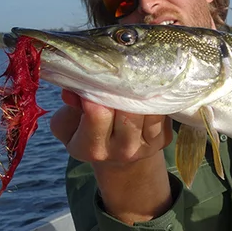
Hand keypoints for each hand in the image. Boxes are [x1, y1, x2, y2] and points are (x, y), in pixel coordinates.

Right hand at [50, 89, 174, 222]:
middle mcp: (121, 151)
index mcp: (91, 148)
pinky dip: (154, 98)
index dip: (97, 92)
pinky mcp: (163, 140)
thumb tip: (72, 91)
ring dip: (140, 92)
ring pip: (147, 109)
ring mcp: (145, 147)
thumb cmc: (86, 132)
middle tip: (117, 75)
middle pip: (127, 110)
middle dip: (121, 90)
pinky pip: (161, 112)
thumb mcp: (68, 124)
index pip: (98, 114)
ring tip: (131, 80)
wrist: (116, 155)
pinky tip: (144, 93)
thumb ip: (69, 108)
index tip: (96, 78)